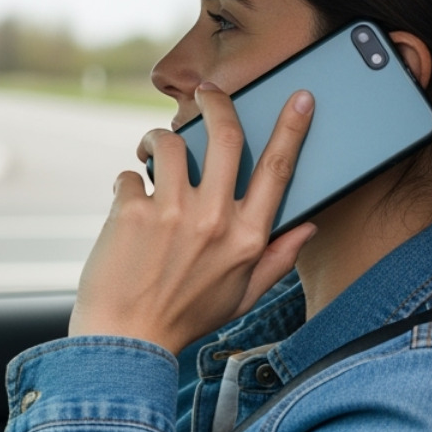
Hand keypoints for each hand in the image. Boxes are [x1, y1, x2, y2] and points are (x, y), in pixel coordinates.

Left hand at [67, 82, 316, 355]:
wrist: (124, 339)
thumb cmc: (182, 318)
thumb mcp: (241, 297)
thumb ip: (276, 260)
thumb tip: (307, 227)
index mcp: (248, 238)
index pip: (279, 169)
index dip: (293, 127)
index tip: (300, 98)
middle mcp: (214, 219)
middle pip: (227, 135)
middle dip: (218, 103)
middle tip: (208, 93)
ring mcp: (171, 212)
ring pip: (172, 144)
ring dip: (159, 139)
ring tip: (150, 152)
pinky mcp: (131, 211)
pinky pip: (130, 175)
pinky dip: (127, 183)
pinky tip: (125, 204)